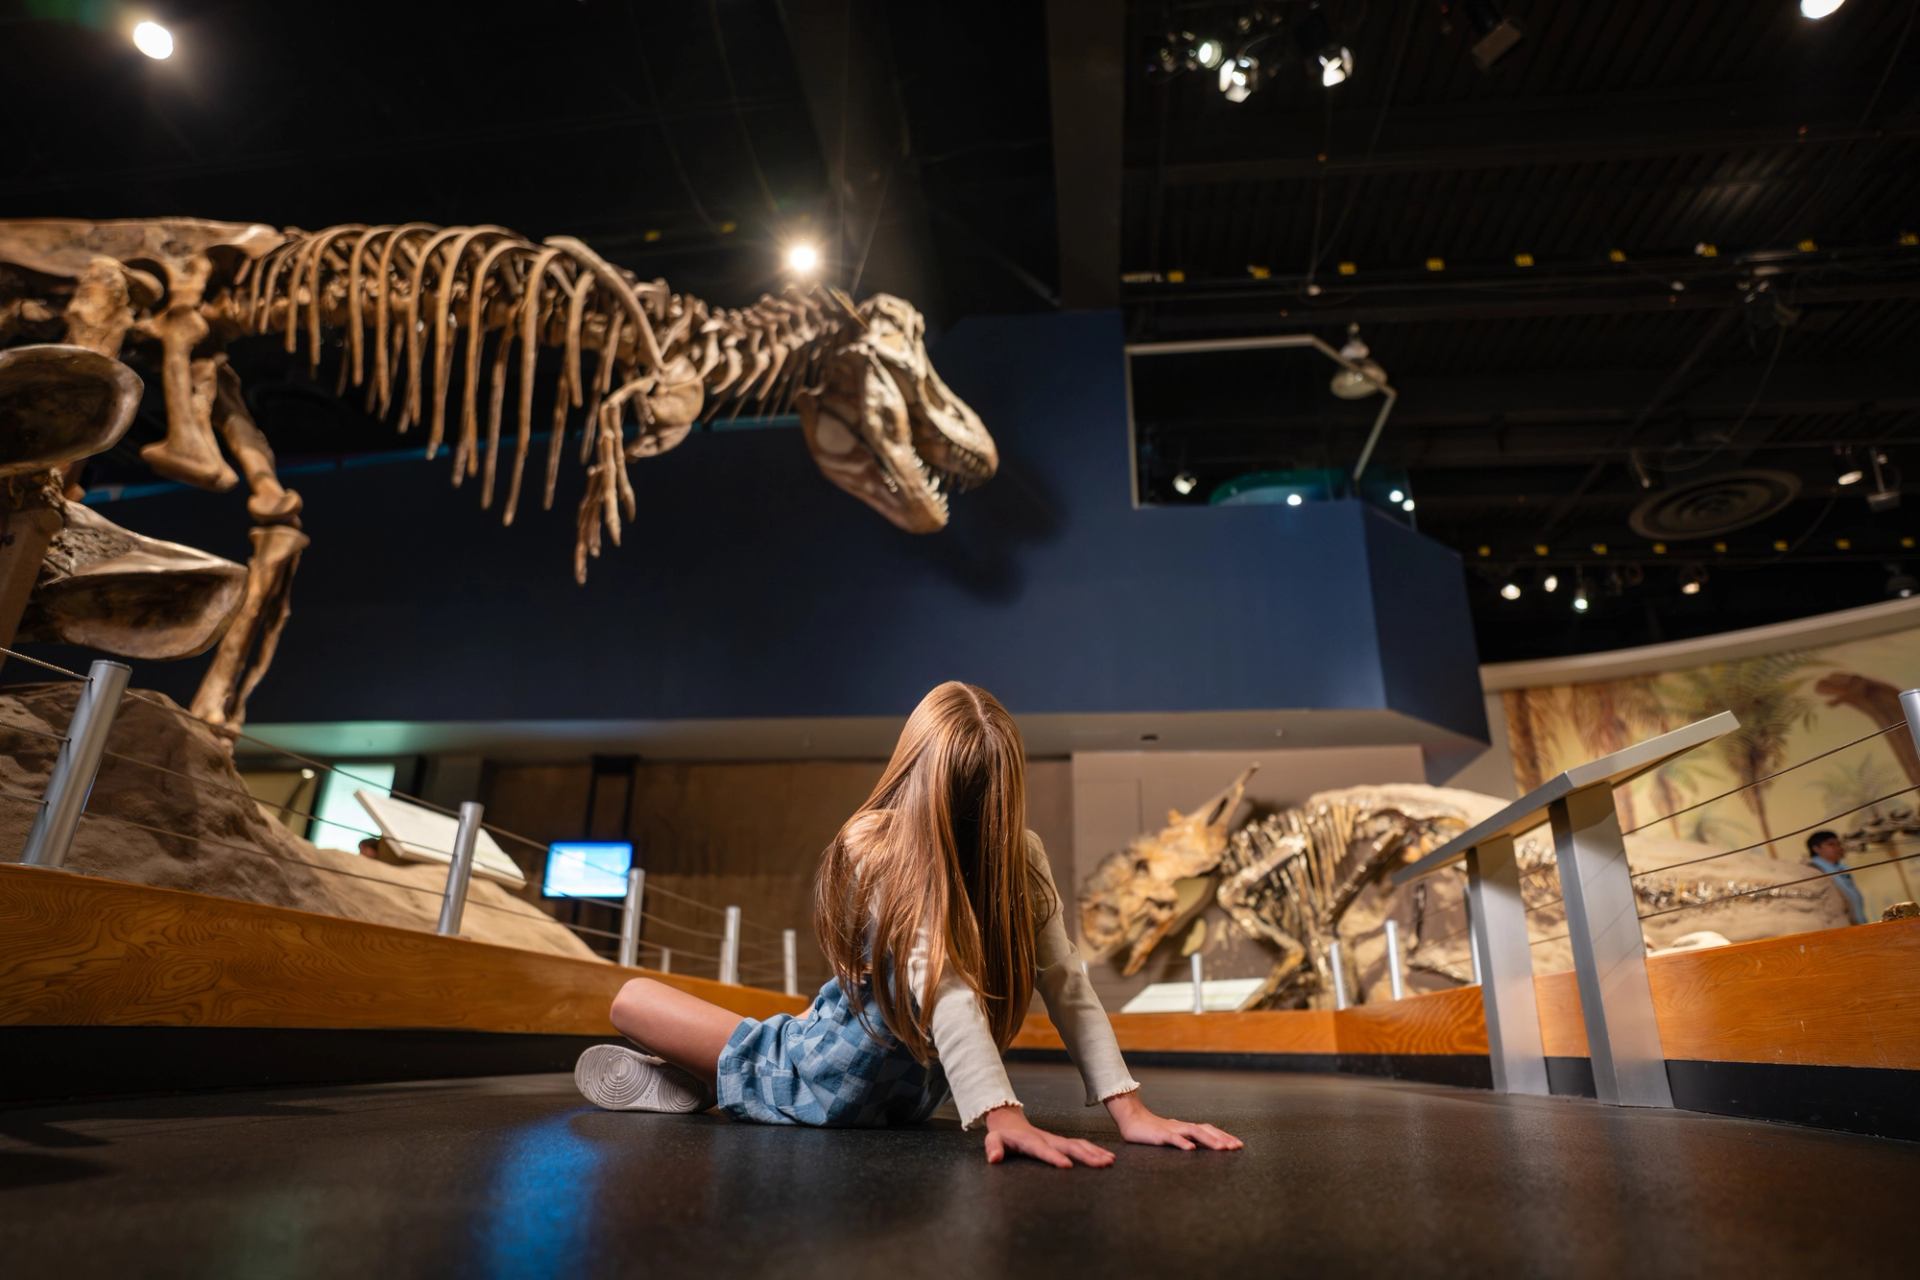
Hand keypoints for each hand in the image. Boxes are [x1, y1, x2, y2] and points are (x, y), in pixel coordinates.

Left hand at [981, 1106, 1114, 1167]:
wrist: (1009, 1123)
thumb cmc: (1001, 1135)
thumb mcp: (992, 1140)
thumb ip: (993, 1148)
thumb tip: (994, 1158)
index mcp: (1030, 1141)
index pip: (1042, 1150)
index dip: (1054, 1157)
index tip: (1067, 1166)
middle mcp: (1047, 1139)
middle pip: (1068, 1146)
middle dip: (1086, 1155)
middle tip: (1102, 1164)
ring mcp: (1055, 1140)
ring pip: (1078, 1145)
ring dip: (1094, 1152)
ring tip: (1109, 1161)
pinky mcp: (1061, 1143)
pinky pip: (1080, 1145)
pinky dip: (1094, 1151)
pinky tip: (1107, 1158)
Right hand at [1105, 1091, 1242, 1151]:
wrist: (1131, 1120)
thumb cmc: (1152, 1131)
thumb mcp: (1172, 1136)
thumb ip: (1186, 1139)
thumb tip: (1201, 1147)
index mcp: (1186, 1127)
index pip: (1209, 1130)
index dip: (1224, 1136)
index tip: (1238, 1144)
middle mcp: (1182, 1126)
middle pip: (1206, 1130)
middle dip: (1222, 1138)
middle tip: (1236, 1147)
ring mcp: (1171, 1130)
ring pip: (1194, 1133)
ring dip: (1209, 1140)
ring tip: (1222, 1148)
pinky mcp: (1159, 1135)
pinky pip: (1173, 1139)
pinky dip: (1182, 1143)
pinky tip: (1191, 1149)